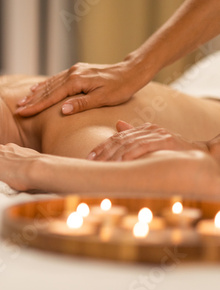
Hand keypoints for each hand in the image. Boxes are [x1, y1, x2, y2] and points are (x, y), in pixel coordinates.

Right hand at [15, 60, 148, 116]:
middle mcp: (72, 73)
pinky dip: (45, 85)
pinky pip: (56, 79)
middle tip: (18, 110)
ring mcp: (74, 71)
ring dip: (36, 93)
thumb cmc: (121, 87)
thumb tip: (63, 110)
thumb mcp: (104, 99)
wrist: (132, 71)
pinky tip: (37, 89)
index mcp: (77, 81)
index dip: (36, 106)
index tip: (23, 113)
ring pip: (50, 84)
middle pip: (47, 90)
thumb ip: (82, 104)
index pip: (51, 97)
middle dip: (31, 100)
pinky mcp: (77, 71)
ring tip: (23, 101)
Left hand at [87, 121, 207, 160]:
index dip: (102, 147)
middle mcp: (149, 129)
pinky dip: (130, 154)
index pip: (117, 137)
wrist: (201, 154)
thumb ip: (135, 135)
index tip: (89, 158)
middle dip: (103, 152)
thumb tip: (118, 124)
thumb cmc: (175, 152)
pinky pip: (142, 147)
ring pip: (128, 143)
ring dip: (113, 155)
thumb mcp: (153, 143)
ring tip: (102, 164)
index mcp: (143, 129)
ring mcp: (157, 133)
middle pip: (119, 140)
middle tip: (91, 162)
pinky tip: (120, 162)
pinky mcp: (166, 140)